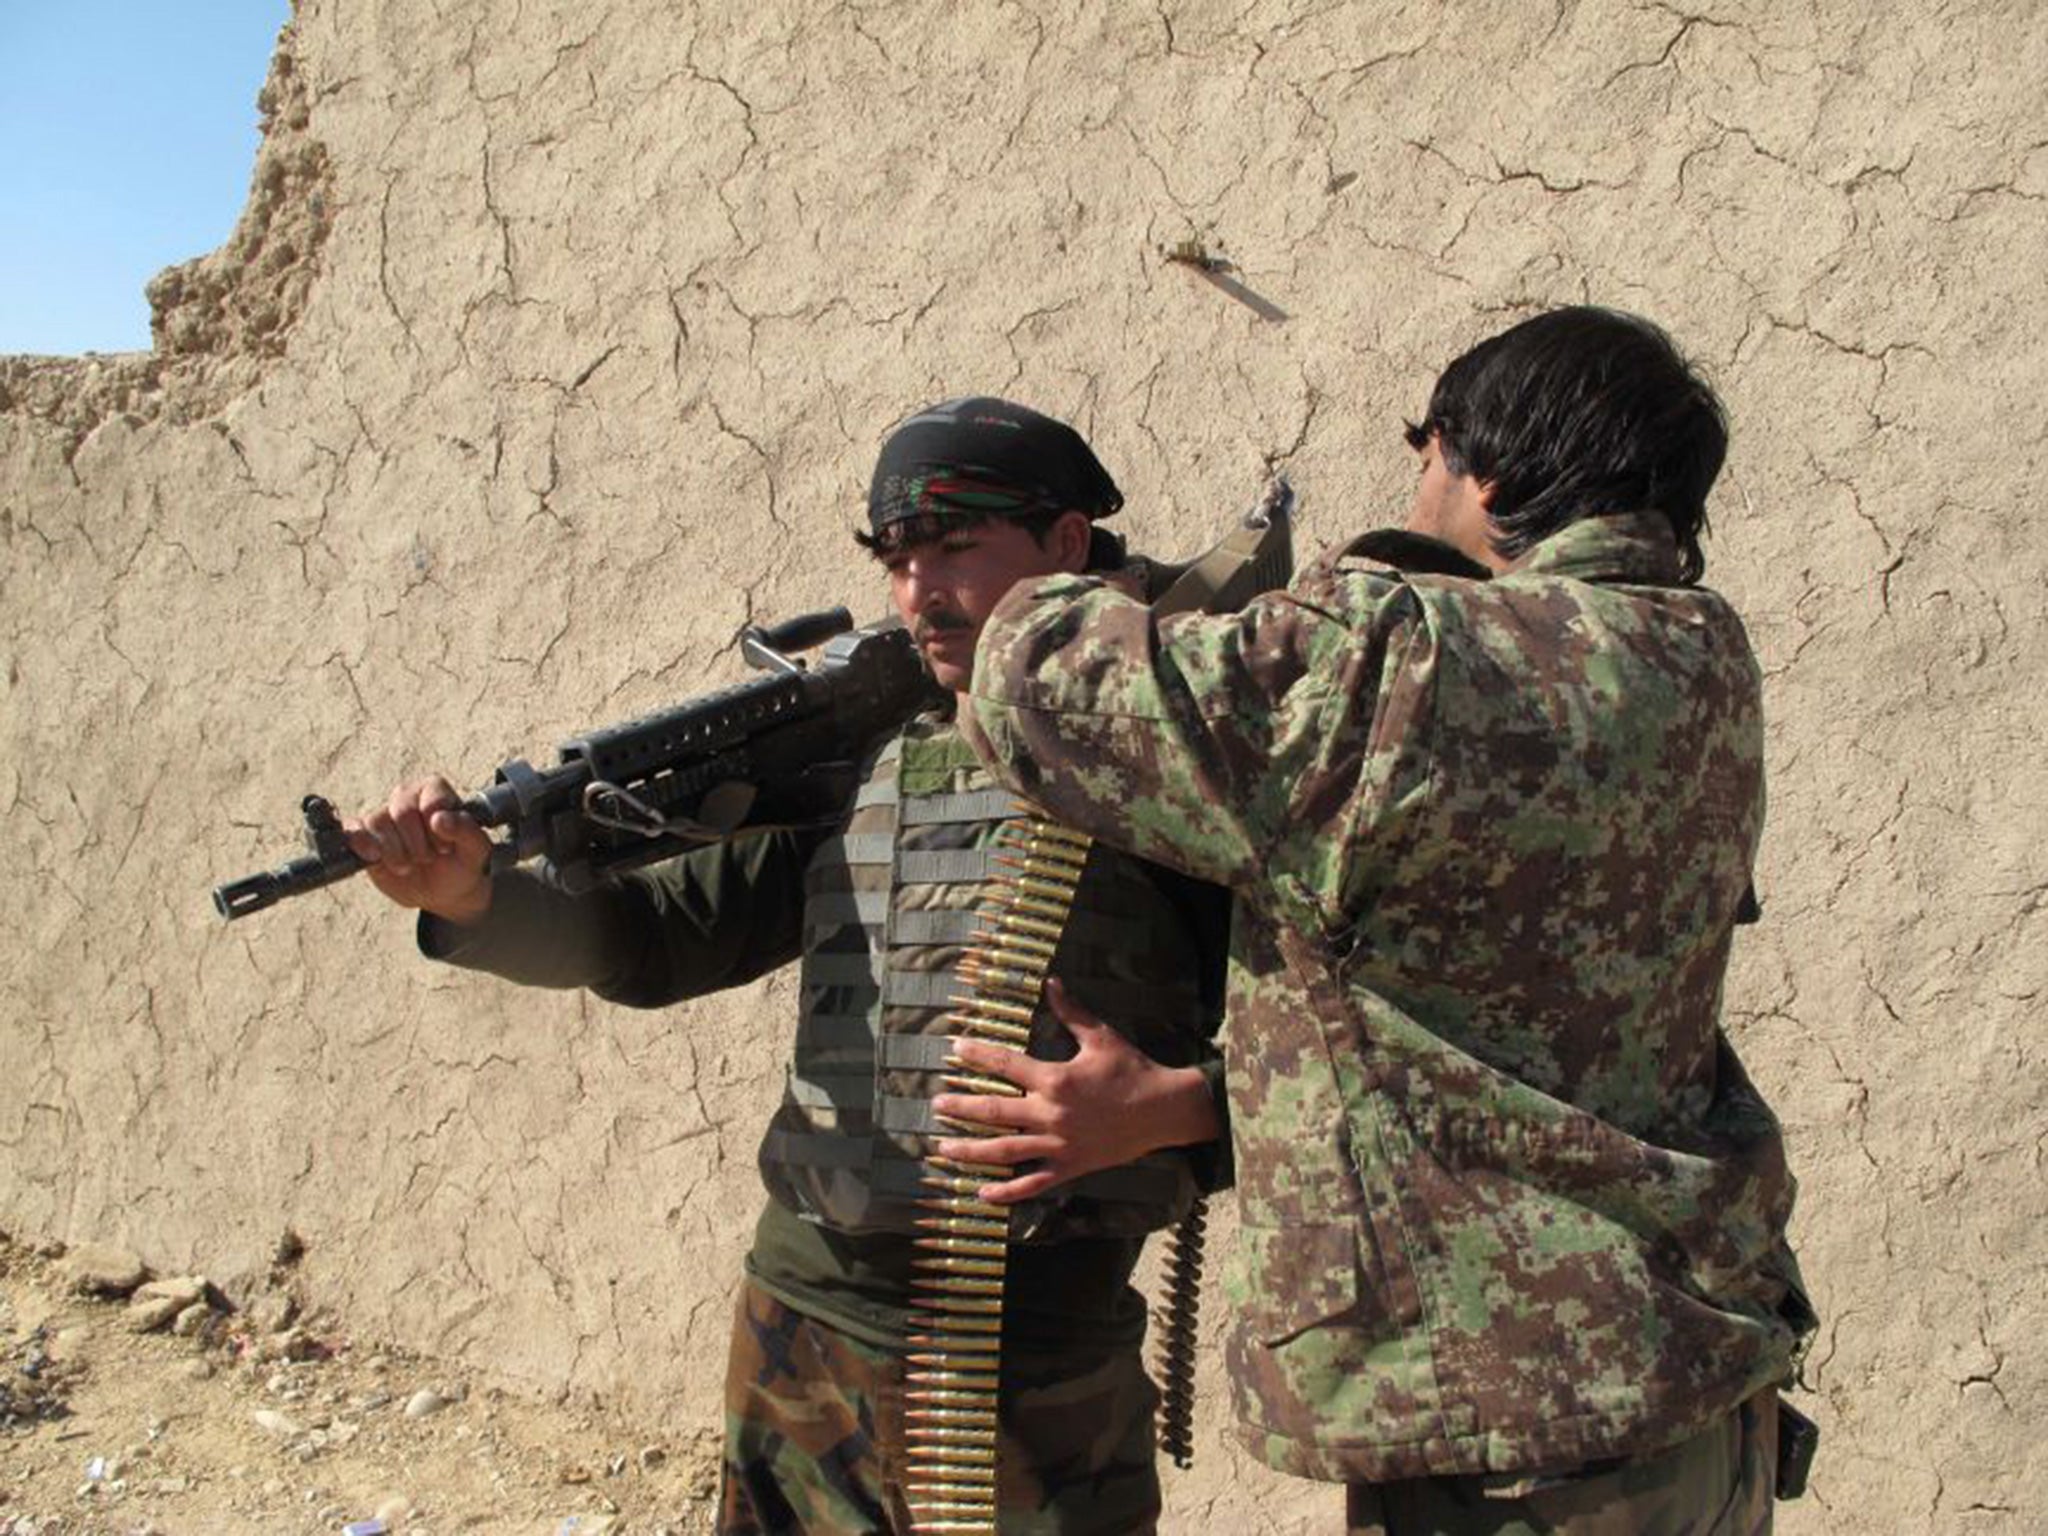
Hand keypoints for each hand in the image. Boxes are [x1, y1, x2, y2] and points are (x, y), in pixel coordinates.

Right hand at [343, 776, 494, 924]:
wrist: (445, 892)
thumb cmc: (462, 863)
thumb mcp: (477, 850)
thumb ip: (466, 830)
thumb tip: (439, 819)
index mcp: (435, 792)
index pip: (430, 798)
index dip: (436, 828)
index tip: (445, 847)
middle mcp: (406, 798)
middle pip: (402, 811)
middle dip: (417, 844)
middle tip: (428, 858)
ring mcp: (383, 818)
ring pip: (377, 822)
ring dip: (395, 852)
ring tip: (408, 865)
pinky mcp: (364, 837)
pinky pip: (352, 830)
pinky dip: (360, 844)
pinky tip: (375, 858)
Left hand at [929, 978, 1220, 1204]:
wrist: (1164, 1110)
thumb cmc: (1132, 1070)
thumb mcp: (1101, 1037)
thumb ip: (1071, 1012)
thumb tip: (1051, 982)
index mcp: (1055, 1079)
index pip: (1006, 1064)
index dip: (978, 1054)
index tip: (955, 1049)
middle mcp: (1050, 1113)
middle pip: (994, 1111)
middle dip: (961, 1106)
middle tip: (936, 1104)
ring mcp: (1058, 1145)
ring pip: (1004, 1150)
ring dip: (971, 1149)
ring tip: (943, 1148)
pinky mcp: (1070, 1167)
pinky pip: (1033, 1183)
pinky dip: (1007, 1191)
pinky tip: (983, 1193)